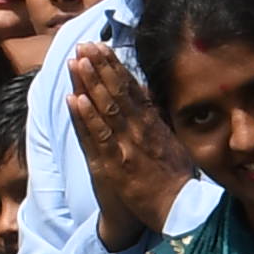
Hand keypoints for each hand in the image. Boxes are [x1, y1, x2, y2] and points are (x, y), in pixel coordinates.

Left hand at [63, 38, 188, 248]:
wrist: (177, 208)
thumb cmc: (176, 177)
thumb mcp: (173, 141)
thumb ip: (158, 118)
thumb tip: (147, 93)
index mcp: (153, 123)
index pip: (130, 88)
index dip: (114, 66)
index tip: (101, 46)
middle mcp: (139, 130)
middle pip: (116, 92)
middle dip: (99, 67)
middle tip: (85, 45)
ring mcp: (125, 146)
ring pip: (105, 109)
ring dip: (89, 84)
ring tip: (77, 61)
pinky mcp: (113, 165)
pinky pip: (97, 138)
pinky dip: (86, 118)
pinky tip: (75, 99)